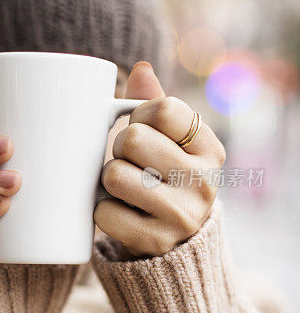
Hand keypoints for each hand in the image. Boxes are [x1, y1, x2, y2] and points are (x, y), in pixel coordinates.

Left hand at [94, 62, 225, 258]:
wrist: (175, 244)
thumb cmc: (163, 176)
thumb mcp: (168, 141)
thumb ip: (154, 103)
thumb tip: (140, 68)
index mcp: (210, 149)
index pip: (163, 108)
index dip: (139, 113)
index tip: (141, 126)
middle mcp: (204, 182)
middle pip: (133, 138)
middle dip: (119, 147)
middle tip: (128, 161)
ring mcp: (183, 215)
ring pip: (113, 175)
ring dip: (107, 179)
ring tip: (123, 186)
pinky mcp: (156, 241)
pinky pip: (104, 212)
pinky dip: (101, 211)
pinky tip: (120, 212)